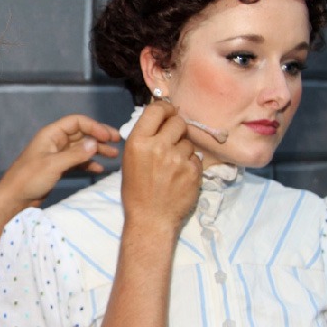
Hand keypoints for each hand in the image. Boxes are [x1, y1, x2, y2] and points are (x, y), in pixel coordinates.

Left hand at [0, 114, 119, 212]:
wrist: (14, 199)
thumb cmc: (30, 178)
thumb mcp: (54, 165)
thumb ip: (76, 154)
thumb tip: (96, 143)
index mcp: (52, 134)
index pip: (77, 122)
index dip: (94, 126)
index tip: (108, 136)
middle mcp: (56, 141)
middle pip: (82, 133)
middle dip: (99, 136)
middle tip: (117, 141)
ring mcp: (58, 155)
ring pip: (82, 148)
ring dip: (97, 150)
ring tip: (113, 155)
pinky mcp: (59, 168)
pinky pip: (78, 161)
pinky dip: (89, 163)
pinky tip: (100, 168)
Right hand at [121, 100, 201, 234]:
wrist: (151, 219)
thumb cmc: (136, 190)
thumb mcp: (130, 159)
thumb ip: (145, 137)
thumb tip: (161, 118)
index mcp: (138, 142)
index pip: (156, 110)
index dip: (165, 108)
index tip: (169, 111)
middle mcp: (158, 146)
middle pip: (177, 121)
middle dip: (176, 128)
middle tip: (172, 139)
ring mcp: (178, 158)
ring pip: (188, 141)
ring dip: (183, 148)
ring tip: (173, 165)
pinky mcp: (193, 171)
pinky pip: (196, 157)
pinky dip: (190, 164)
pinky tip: (180, 176)